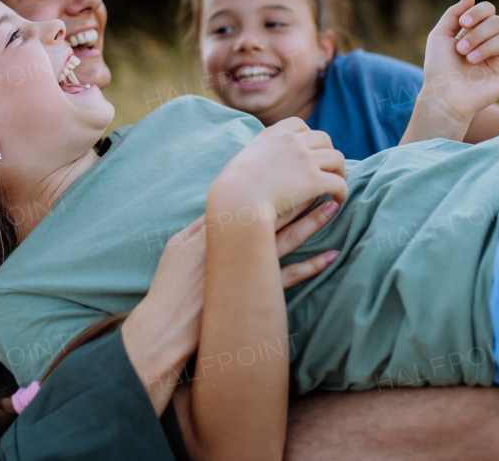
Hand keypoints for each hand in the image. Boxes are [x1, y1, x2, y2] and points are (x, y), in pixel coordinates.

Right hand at [122, 199, 340, 412]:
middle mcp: (233, 243)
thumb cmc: (168, 289)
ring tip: (331, 207)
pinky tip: (331, 256)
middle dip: (297, 195)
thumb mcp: (175, 249)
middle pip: (271, 214)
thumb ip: (194, 229)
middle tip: (319, 181)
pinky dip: (312, 266)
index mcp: (213, 230)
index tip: (289, 172)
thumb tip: (209, 213)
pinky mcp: (256, 292)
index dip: (270, 186)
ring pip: (285, 238)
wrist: (167, 325)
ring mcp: (246, 268)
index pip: (247, 200)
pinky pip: (291, 276)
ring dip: (310, 222)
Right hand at [209, 117, 348, 227]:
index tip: (309, 151)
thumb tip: (264, 152)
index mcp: (275, 133)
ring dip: (339, 171)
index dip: (308, 137)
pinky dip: (342, 191)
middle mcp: (293, 141)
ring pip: (337, 159)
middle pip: (323, 139)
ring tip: (335, 184)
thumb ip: (260, 149)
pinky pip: (339, 182)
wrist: (238, 200)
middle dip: (327, 153)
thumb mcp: (245, 156)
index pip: (300, 125)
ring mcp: (305, 159)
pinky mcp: (315, 180)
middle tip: (327, 169)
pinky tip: (338, 200)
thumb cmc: (234, 185)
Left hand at [405, 0, 498, 142]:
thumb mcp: (439, 36)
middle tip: (461, 50)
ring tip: (469, 60)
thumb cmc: (438, 69)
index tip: (463, 24)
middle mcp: (490, 45)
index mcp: (475, 33)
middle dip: (478, 33)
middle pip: (498, 23)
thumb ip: (453, 14)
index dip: (478, 13)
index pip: (488, 11)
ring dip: (487, 46)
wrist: (442, 97)